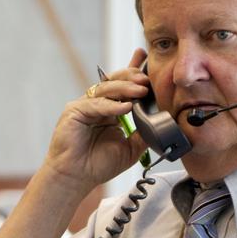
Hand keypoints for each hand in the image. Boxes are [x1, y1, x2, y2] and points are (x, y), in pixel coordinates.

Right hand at [43, 49, 148, 191]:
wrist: (76, 178)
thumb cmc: (98, 165)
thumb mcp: (130, 148)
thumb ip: (143, 133)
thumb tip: (162, 122)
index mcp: (109, 109)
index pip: (123, 86)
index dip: (133, 71)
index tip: (146, 59)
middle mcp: (96, 104)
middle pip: (115, 81)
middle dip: (132, 77)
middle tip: (147, 78)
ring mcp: (84, 105)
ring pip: (106, 89)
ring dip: (125, 89)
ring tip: (141, 90)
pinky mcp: (74, 111)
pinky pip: (95, 104)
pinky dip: (111, 106)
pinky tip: (125, 107)